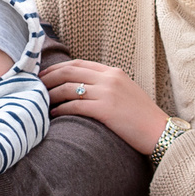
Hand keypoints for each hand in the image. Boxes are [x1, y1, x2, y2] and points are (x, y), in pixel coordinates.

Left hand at [42, 59, 162, 153]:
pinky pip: (75, 105)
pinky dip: (61, 109)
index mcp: (113, 72)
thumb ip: (106, 85)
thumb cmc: (142, 117)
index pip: (78, 63)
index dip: (57, 68)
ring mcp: (107, 93)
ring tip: (40, 101)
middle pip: (69, 71)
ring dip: (51, 94)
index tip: (44, 74)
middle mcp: (109, 78)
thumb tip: (82, 88)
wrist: (160, 131)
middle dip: (48, 77)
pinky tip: (53, 115)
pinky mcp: (106, 109)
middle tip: (34, 85)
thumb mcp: (126, 92)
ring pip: (69, 88)